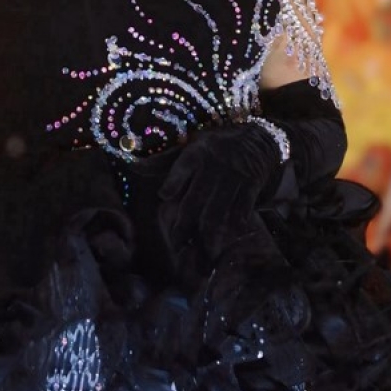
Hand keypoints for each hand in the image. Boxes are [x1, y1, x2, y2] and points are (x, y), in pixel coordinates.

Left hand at [158, 123, 283, 263]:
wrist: (256, 137)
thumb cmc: (216, 148)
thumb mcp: (191, 146)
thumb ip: (164, 161)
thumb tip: (134, 167)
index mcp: (196, 153)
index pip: (180, 169)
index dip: (171, 184)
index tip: (163, 198)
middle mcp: (213, 164)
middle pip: (195, 200)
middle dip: (184, 226)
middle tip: (177, 246)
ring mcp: (233, 175)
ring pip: (217, 210)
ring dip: (209, 234)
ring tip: (203, 253)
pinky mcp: (251, 183)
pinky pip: (242, 208)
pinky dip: (236, 224)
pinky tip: (230, 236)